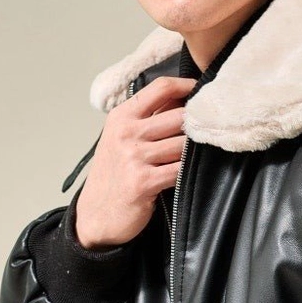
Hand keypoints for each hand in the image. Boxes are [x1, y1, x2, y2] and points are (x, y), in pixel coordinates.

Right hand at [74, 75, 196, 249]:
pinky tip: (186, 174)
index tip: (201, 91)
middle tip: (206, 130)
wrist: (95, 216)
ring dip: (193, 151)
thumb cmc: (112, 177)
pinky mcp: (144, 182)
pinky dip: (186, 172)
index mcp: (122, 117)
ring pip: (182, 144)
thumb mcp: (120, 139)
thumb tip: (181, 100)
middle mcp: (127, 133)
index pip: (161, 88)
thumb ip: (146, 119)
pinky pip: (178, 170)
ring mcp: (134, 157)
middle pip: (178, 115)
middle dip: (195, 124)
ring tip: (195, 156)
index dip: (187, 86)